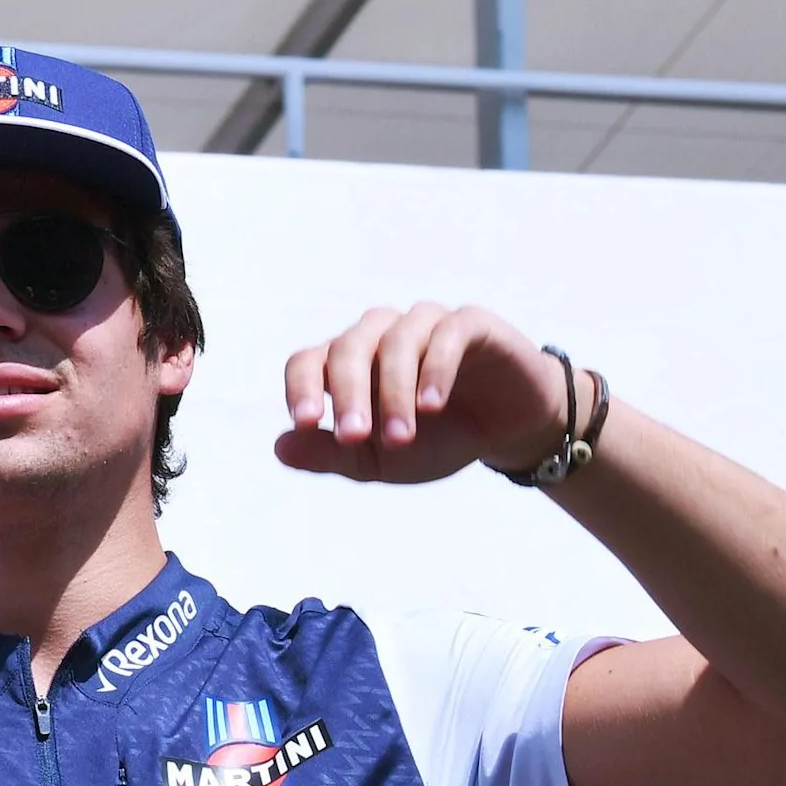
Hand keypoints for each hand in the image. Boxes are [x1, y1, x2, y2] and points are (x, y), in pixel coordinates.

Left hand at [276, 301, 571, 484]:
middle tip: (355, 437)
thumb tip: (279, 446)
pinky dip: (436, 367)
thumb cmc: (436, 440)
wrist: (506, 434)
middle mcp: (382, 335)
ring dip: (394, 389)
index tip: (303, 421)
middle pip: (348, 348)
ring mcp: (426, 325)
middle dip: (347, 394)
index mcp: (349, 364)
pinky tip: (432, 405)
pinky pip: (448, 333)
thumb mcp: (380, 460)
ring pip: (396, 340)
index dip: (299, 387)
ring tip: (401, 436)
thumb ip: (331, 453)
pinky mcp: (471, 324)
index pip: (308, 361)